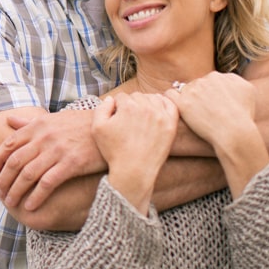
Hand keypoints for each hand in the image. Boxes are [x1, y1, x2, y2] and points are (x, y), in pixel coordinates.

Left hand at [0, 109, 105, 209]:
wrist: (108, 126)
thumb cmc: (80, 124)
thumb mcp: (54, 118)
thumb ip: (31, 122)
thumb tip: (9, 120)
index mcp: (38, 125)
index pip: (9, 144)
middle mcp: (44, 136)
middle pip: (15, 162)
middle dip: (4, 181)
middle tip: (0, 194)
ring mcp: (57, 150)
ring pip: (27, 174)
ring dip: (16, 192)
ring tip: (11, 203)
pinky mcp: (71, 163)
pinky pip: (47, 183)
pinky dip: (35, 196)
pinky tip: (30, 206)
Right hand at [92, 92, 178, 213]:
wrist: (133, 171)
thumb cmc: (114, 151)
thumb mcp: (97, 128)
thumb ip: (101, 108)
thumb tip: (112, 99)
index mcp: (128, 106)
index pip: (122, 97)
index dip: (117, 107)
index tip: (117, 118)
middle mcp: (145, 107)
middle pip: (137, 96)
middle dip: (131, 105)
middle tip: (129, 120)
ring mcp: (160, 116)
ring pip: (152, 98)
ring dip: (146, 103)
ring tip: (141, 117)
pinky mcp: (170, 124)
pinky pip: (170, 104)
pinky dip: (164, 103)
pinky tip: (157, 110)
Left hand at [165, 72, 257, 147]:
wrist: (235, 132)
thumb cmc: (243, 116)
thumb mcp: (248, 90)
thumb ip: (235, 80)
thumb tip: (227, 79)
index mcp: (218, 76)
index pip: (209, 81)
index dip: (210, 94)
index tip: (214, 105)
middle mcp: (204, 79)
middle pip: (196, 85)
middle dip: (199, 96)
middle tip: (205, 112)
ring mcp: (192, 90)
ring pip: (183, 89)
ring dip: (186, 99)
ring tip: (194, 114)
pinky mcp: (183, 102)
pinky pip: (170, 95)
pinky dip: (171, 100)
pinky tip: (177, 107)